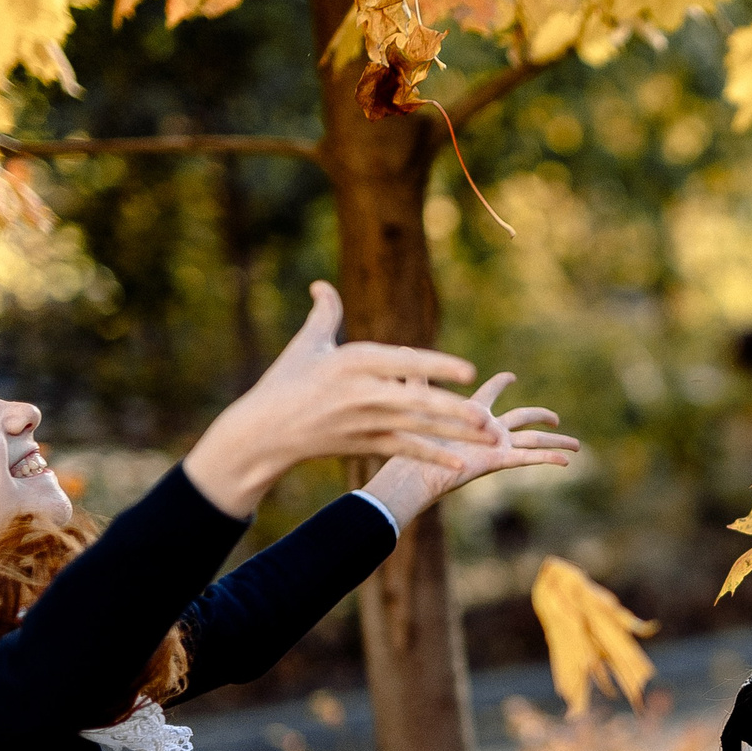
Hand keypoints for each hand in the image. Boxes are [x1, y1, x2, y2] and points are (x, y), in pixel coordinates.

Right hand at [185, 283, 494, 516]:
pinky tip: (459, 464)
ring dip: (454, 433)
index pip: (402, 363)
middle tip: (487, 415)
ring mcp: (364, 421)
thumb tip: (322, 285)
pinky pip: (404, 449)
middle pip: (416, 401)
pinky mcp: (364, 444)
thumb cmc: (285, 382)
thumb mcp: (307, 344)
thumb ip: (325, 314)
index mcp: (352, 362)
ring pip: (418, 427)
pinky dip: (431, 457)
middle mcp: (361, 393)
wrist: (264, 432)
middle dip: (453, 410)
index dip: (435, 367)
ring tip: (488, 435)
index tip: (467, 371)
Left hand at [358, 372, 580, 525]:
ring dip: (556, 442)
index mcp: (472, 413)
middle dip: (540, 416)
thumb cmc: (414, 439)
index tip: (510, 376)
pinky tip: (567, 461)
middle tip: (556, 417)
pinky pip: (530, 458)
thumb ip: (417, 378)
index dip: (500, 383)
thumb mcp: (417, 402)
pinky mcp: (501, 460)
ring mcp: (497, 445)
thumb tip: (407, 348)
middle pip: (522, 418)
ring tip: (578, 447)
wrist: (415, 470)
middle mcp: (489, 429)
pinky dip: (549, 458)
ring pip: (535, 441)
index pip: (490, 394)